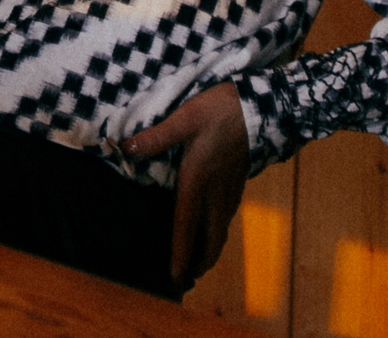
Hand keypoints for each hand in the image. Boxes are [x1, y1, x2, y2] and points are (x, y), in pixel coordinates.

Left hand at [121, 82, 249, 284]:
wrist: (261, 107)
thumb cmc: (220, 111)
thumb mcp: (184, 118)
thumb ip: (156, 136)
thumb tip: (126, 147)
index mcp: (198, 181)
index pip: (186, 227)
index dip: (181, 254)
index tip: (176, 278)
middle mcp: (215, 192)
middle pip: (210, 238)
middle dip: (200, 262)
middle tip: (188, 280)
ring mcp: (230, 189)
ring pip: (220, 230)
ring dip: (210, 249)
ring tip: (200, 264)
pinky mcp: (237, 182)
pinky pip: (226, 216)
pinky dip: (218, 232)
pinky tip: (213, 230)